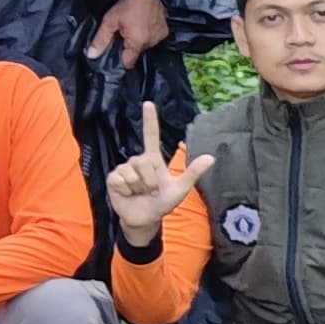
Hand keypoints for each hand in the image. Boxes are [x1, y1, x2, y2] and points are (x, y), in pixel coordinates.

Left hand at [88, 0, 170, 66]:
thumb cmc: (129, 4)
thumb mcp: (110, 21)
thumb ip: (101, 39)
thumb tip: (92, 54)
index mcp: (137, 43)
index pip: (128, 62)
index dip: (120, 60)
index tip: (115, 53)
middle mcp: (151, 42)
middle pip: (136, 52)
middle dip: (128, 45)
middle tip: (123, 31)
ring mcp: (159, 37)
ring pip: (144, 45)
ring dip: (138, 39)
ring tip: (134, 25)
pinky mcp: (165, 31)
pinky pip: (153, 38)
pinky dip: (147, 33)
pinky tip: (143, 24)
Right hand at [104, 100, 216, 246]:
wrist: (145, 219)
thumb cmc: (163, 203)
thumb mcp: (180, 188)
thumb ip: (193, 173)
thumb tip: (211, 157)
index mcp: (153, 160)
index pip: (151, 136)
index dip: (150, 120)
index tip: (148, 103)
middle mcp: (138, 161)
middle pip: (143, 161)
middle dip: (150, 180)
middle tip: (151, 191)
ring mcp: (124, 169)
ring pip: (132, 172)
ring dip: (139, 187)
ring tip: (140, 193)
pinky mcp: (113, 179)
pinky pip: (120, 179)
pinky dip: (126, 190)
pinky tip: (128, 194)